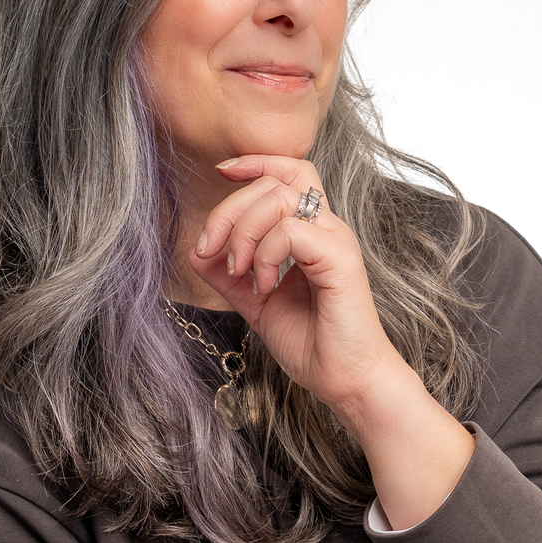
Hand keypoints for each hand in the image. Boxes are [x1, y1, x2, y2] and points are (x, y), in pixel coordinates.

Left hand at [187, 155, 403, 415]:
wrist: (345, 381)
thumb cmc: (312, 343)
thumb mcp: (256, 303)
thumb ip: (228, 275)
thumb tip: (196, 251)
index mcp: (312, 232)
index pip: (288, 171)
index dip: (255, 162)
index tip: (221, 171)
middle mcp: (327, 229)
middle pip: (273, 182)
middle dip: (229, 208)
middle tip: (210, 247)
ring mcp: (335, 241)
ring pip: (280, 199)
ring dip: (244, 231)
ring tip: (240, 271)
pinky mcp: (339, 260)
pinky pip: (292, 231)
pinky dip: (266, 253)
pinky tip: (264, 285)